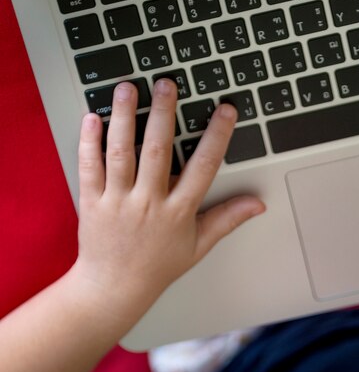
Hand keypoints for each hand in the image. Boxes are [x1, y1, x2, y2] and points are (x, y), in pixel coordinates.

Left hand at [74, 79, 264, 321]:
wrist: (114, 287)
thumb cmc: (158, 267)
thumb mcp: (199, 245)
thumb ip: (227, 219)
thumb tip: (257, 204)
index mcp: (178, 213)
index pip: (204, 168)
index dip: (217, 136)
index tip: (225, 111)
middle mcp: (149, 204)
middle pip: (158, 151)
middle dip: (164, 114)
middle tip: (167, 84)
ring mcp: (118, 201)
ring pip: (121, 153)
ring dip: (125, 118)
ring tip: (128, 88)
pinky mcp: (92, 202)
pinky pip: (89, 167)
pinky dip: (89, 141)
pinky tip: (93, 117)